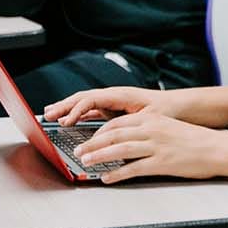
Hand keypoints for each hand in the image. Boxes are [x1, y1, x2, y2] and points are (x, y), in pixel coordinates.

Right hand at [44, 86, 170, 124]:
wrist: (180, 106)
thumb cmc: (167, 110)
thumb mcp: (149, 117)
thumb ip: (128, 123)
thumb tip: (110, 133)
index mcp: (120, 95)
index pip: (91, 99)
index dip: (76, 110)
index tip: (66, 121)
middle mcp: (114, 95)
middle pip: (83, 98)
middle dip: (64, 106)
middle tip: (47, 115)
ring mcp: (113, 100)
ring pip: (85, 102)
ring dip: (67, 108)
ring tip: (51, 114)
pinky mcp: (114, 108)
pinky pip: (91, 109)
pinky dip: (78, 113)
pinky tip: (69, 120)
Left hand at [72, 111, 224, 182]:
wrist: (218, 149)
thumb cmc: (196, 140)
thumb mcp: (168, 127)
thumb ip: (148, 130)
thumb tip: (127, 140)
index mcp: (152, 118)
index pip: (117, 122)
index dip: (98, 132)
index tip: (87, 138)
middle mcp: (152, 129)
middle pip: (113, 134)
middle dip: (92, 144)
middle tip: (78, 151)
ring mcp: (156, 146)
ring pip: (119, 149)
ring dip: (99, 156)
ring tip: (86, 163)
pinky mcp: (162, 162)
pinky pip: (133, 168)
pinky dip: (117, 173)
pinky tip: (108, 178)